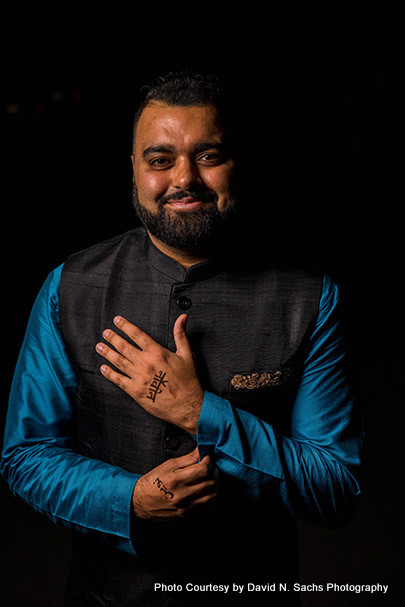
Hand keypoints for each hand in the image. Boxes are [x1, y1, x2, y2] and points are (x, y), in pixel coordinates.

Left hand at [95, 314, 203, 433]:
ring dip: (107, 353)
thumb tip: (182, 318)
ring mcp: (139, 377)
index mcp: (157, 352)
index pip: (137, 335)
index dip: (125, 326)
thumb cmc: (188, 381)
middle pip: (124, 347)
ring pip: (119, 362)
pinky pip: (118, 380)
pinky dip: (109, 374)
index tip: (117, 321)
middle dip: (113, 338)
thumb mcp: (187, 354)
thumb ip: (180, 335)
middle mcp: (145, 363)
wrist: (187, 405)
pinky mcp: (135, 391)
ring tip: (99, 346)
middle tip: (105, 333)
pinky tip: (103, 368)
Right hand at [132, 448, 217, 520]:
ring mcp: (187, 507)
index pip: (204, 469)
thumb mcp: (168, 465)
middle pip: (211, 482)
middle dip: (214, 471)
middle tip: (210, 466)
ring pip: (213, 495)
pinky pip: (208, 507)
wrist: (140, 502)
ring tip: (209, 478)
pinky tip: (206, 490)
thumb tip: (201, 450)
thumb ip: (187, 458)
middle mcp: (183, 495)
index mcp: (177, 480)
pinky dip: (211, 497)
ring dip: (215, 484)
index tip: (207, 457)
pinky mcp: (188, 516)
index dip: (209, 461)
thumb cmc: (153, 482)